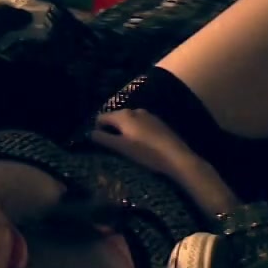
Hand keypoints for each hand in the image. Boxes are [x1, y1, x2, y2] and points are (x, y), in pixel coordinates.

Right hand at [89, 109, 207, 182]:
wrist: (177, 157)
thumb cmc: (146, 153)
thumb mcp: (121, 147)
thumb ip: (102, 139)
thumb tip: (90, 133)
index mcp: (123, 115)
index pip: (101, 117)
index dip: (97, 129)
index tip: (99, 144)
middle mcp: (135, 110)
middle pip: (115, 118)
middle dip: (111, 130)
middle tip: (112, 146)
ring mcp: (148, 115)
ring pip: (128, 121)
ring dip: (124, 131)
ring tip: (126, 146)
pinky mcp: (158, 122)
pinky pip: (140, 124)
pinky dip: (136, 131)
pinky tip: (141, 144)